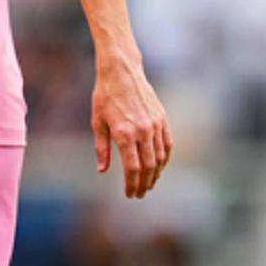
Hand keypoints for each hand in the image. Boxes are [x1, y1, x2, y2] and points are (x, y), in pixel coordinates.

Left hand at [91, 65, 170, 198]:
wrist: (121, 71)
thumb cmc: (105, 96)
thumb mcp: (98, 122)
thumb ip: (102, 148)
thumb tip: (103, 170)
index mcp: (124, 134)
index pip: (132, 168)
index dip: (131, 184)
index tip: (130, 194)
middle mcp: (142, 131)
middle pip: (148, 167)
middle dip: (144, 183)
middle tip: (140, 193)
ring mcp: (154, 125)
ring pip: (160, 158)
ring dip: (156, 174)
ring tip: (149, 183)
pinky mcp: (162, 118)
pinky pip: (167, 144)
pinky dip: (165, 159)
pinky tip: (160, 166)